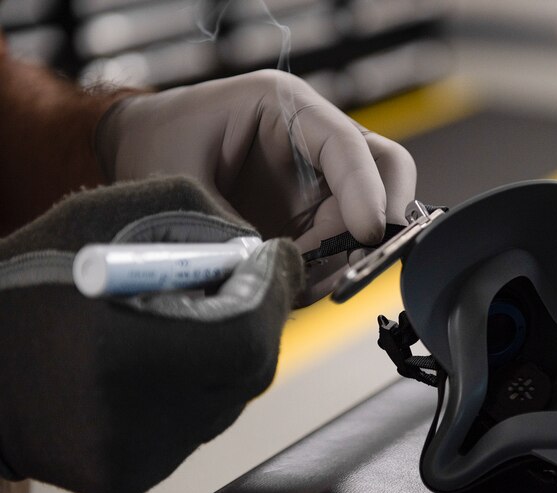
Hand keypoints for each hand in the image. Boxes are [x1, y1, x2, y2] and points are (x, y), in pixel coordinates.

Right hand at [0, 177, 303, 492]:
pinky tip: (154, 366)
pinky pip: (195, 428)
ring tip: (179, 324)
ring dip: (224, 356)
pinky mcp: (127, 480)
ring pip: (227, 400)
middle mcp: (131, 423)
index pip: (247, 338)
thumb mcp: (113, 214)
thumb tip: (265, 257)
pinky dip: (193, 390)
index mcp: (121, 353)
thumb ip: (206, 224)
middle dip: (255, 319)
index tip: (275, 258)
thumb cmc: (36, 275)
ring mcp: (131, 461)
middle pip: (249, 373)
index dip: (272, 293)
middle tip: (239, 285)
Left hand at [96, 69, 416, 304]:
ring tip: (305, 281)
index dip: (365, 189)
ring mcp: (316, 181)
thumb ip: (226, 226)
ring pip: (366, 215)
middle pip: (383, 172)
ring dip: (349, 255)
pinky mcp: (309, 216)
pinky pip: (339, 244)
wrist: (136, 154)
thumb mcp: (181, 179)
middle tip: (361, 261)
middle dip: (380, 218)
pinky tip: (298, 283)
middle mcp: (313, 143)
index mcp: (286, 108)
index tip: (368, 233)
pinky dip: (330, 270)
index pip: (346, 145)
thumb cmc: (157, 144)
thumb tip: (268, 273)